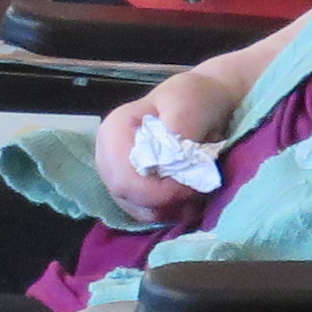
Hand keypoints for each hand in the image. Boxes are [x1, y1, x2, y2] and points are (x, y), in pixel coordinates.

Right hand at [93, 62, 241, 226]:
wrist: (203, 101)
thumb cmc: (194, 98)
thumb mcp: (189, 103)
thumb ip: (179, 129)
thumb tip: (172, 161)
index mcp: (113, 133)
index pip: (124, 179)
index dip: (158, 191)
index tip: (192, 186)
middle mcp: (107, 157)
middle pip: (129, 198)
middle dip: (167, 201)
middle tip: (198, 190)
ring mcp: (118, 176)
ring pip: (139, 210)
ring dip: (171, 208)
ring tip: (198, 193)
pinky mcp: (132, 190)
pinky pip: (147, 213)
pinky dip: (171, 211)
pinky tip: (190, 198)